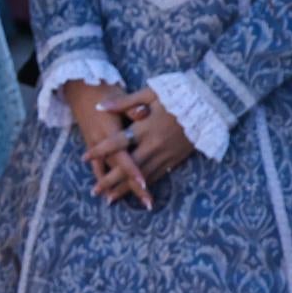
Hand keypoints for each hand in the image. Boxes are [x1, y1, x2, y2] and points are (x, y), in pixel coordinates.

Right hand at [62, 80, 147, 208]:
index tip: (145, 183)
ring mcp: (94, 144)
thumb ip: (131, 107)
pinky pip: (99, 165)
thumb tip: (143, 113)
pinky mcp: (92, 144)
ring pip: (107, 170)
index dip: (134, 170)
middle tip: (147, 203)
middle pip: (118, 169)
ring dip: (116, 187)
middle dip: (132, 187)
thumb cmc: (103, 89)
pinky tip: (108, 192)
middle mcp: (101, 141)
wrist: (79, 86)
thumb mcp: (119, 94)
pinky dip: (103, 177)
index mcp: (110, 129)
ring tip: (124, 203)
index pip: (124, 155)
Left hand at [94, 87, 197, 203]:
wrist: (208, 104)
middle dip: (111, 180)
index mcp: (144, 127)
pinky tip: (135, 193)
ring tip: (110, 199)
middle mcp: (154, 144)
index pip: (117, 142)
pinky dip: (145, 185)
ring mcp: (166, 153)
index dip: (100, 150)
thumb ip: (123, 102)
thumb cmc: (176, 95)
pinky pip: (157, 175)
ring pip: (142, 175)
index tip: (84, 157)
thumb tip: (99, 107)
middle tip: (95, 191)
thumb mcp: (148, 93)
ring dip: (126, 188)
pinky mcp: (175, 159)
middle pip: (128, 166)